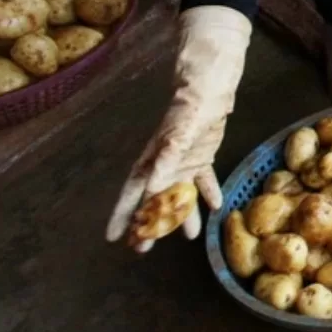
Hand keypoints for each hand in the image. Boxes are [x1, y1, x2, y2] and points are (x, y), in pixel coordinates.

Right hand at [106, 6, 251, 251]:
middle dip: (149, 222)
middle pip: (153, 197)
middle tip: (144, 248)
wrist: (209, 82)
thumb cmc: (191, 104)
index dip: (122, 214)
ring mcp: (184, 157)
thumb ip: (168, 157)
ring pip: (180, 192)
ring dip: (183, 214)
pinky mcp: (202, 152)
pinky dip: (209, 191)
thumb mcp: (181, 131)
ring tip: (188, 237)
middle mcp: (166, 161)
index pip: (133, 191)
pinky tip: (217, 206)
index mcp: (154, 157)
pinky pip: (203, 177)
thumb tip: (153, 187)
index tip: (114, 238)